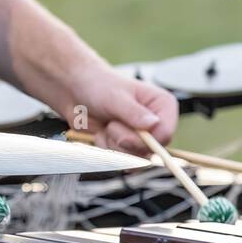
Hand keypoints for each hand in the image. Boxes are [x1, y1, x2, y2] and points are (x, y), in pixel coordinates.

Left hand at [59, 63, 178, 156]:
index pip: (164, 135)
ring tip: (106, 125)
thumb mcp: (116, 98)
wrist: (76, 89)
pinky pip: (121, 157)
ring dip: (113, 144)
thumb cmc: (98, 85)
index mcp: (162, 105)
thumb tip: (154, 124)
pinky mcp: (127, 143)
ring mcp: (141, 134)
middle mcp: (155, 121)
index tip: (124, 136)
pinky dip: (107, 147)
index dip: (145, 141)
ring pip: (134, 156)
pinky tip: (102, 132)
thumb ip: (134, 113)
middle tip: (111, 124)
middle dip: (124, 141)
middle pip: (149, 150)